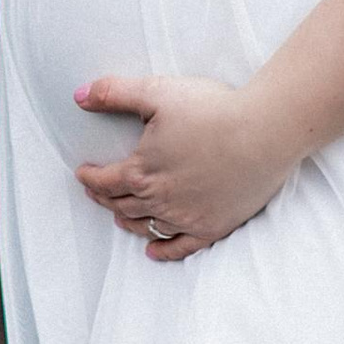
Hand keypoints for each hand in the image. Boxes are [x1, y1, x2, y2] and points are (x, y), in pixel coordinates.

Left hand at [74, 72, 294, 262]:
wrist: (265, 132)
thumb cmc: (213, 110)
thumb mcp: (158, 93)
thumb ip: (115, 93)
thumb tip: (79, 95)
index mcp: (141, 172)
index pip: (105, 181)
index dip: (90, 178)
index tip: (84, 173)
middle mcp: (159, 200)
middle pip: (122, 205)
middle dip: (104, 198)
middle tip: (97, 193)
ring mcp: (187, 217)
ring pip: (146, 226)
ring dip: (128, 221)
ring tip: (119, 216)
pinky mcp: (214, 226)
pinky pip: (182, 247)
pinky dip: (164, 250)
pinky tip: (153, 250)